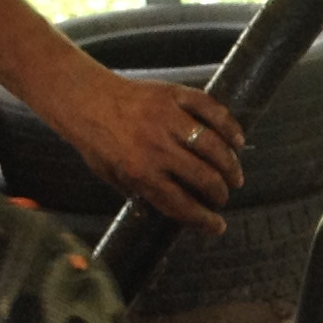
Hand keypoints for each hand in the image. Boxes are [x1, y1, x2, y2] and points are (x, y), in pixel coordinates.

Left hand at [19, 53, 246, 234]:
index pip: (182, 204)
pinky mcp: (174, 95)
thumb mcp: (112, 176)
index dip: (204, 220)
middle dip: (220, 194)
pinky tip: (237, 140)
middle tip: (222, 198)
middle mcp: (156, 147)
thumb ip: (141, 194)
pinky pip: (211, 109)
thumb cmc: (97, 140)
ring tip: (235, 176)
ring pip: (213, 146)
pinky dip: (229, 126)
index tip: (217, 227)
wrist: (84, 98)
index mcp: (139, 171)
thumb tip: (172, 212)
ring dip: (230, 165)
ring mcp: (167, 118)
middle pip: (204, 177)